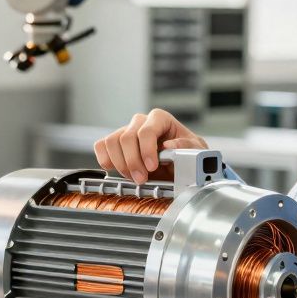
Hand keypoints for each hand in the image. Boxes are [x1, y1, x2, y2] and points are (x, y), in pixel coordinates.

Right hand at [93, 109, 207, 183]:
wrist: (178, 163)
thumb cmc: (186, 152)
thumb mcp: (195, 149)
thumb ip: (187, 146)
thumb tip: (169, 145)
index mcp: (160, 119)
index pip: (147, 130)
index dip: (147, 149)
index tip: (152, 166)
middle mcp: (141, 122)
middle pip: (127, 137)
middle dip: (133, 162)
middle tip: (141, 179)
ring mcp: (126, 131)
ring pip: (112, 142)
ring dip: (120, 164)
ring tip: (133, 176)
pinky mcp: (115, 143)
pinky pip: (101, 146)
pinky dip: (105, 159)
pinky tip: (116, 169)